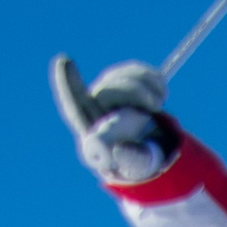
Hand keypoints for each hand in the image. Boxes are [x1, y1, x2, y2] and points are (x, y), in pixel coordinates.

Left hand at [50, 56, 175, 183]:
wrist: (148, 151)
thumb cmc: (135, 162)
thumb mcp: (137, 165)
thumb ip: (131, 159)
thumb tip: (119, 148)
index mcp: (92, 130)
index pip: (75, 105)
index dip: (69, 84)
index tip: (65, 61)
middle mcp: (94, 108)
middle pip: (108, 88)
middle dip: (135, 91)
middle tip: (156, 105)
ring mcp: (107, 93)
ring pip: (121, 76)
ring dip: (146, 84)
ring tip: (160, 102)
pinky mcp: (121, 83)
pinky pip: (134, 71)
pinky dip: (152, 79)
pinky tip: (161, 93)